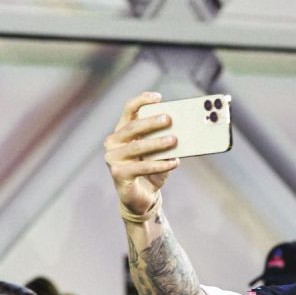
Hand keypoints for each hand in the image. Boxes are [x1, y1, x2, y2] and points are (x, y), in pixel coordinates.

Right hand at [104, 92, 180, 215]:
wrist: (142, 196)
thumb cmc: (151, 169)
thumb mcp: (158, 152)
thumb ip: (164, 139)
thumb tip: (182, 130)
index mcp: (122, 132)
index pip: (129, 110)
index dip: (141, 101)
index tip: (158, 97)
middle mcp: (113, 142)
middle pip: (132, 127)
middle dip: (151, 122)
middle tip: (169, 119)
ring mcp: (113, 158)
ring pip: (137, 147)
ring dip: (157, 143)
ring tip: (174, 140)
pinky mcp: (118, 174)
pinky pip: (142, 167)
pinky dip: (160, 164)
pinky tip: (174, 162)